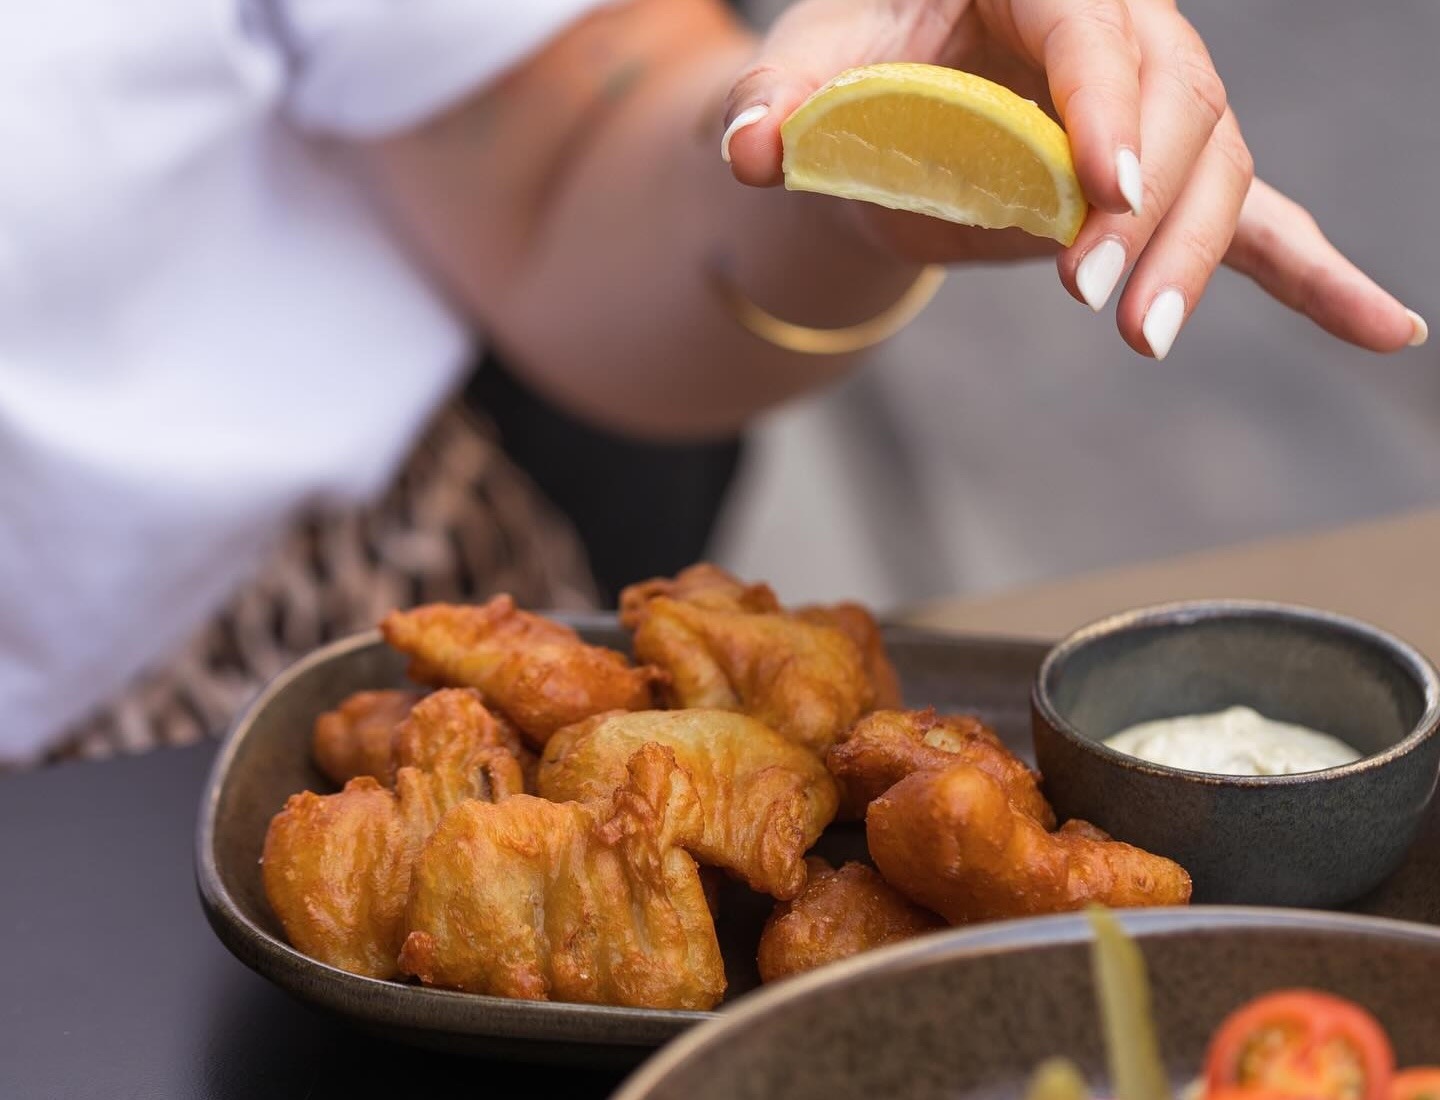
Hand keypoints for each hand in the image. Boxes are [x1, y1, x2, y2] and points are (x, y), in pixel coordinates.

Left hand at [721, 0, 1426, 357]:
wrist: (879, 115)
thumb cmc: (848, 72)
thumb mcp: (807, 74)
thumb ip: (777, 104)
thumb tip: (745, 151)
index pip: (1094, 29)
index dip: (1106, 107)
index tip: (1099, 194)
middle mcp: (1119, 30)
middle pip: (1180, 104)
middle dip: (1149, 207)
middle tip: (1094, 300)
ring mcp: (1153, 105)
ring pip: (1218, 167)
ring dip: (1190, 257)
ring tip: (1142, 338)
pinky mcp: (1156, 178)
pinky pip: (1255, 219)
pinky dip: (1315, 277)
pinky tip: (1384, 330)